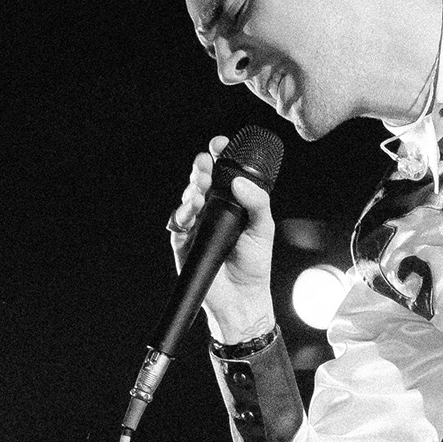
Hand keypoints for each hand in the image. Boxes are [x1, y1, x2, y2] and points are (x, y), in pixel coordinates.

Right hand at [167, 139, 279, 346]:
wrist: (243, 297)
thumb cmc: (254, 263)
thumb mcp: (263, 228)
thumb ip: (256, 202)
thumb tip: (240, 182)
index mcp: (230, 202)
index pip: (221, 173)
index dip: (218, 156)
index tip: (219, 144)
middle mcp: (211, 209)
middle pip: (201, 180)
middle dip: (201, 168)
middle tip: (206, 162)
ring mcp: (196, 224)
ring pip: (188, 197)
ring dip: (192, 187)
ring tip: (201, 184)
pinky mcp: (184, 242)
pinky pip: (179, 223)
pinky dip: (184, 212)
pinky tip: (193, 206)